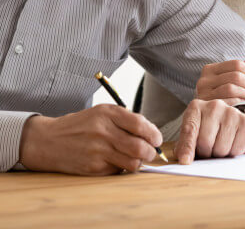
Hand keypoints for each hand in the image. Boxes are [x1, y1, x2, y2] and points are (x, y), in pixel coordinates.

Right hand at [19, 104, 162, 174]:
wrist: (49, 140)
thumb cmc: (82, 124)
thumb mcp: (102, 112)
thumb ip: (126, 119)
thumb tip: (150, 132)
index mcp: (108, 114)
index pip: (140, 125)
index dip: (154, 134)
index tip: (157, 139)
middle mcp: (103, 132)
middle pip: (139, 147)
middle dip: (151, 152)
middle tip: (152, 152)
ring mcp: (98, 151)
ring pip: (132, 162)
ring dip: (139, 162)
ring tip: (138, 158)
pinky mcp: (93, 168)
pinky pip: (117, 170)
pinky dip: (122, 167)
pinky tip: (117, 160)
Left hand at [174, 98, 244, 163]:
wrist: (232, 123)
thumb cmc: (208, 132)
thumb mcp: (192, 135)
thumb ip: (184, 145)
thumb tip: (184, 160)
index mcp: (196, 107)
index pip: (190, 129)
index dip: (187, 147)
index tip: (185, 161)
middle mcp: (214, 105)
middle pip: (205, 142)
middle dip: (206, 153)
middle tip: (209, 148)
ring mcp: (232, 111)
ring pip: (221, 149)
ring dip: (221, 154)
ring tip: (221, 145)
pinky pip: (237, 149)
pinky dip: (235, 152)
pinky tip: (233, 143)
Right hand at [196, 59, 244, 104]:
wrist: (208, 119)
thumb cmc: (222, 97)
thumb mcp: (229, 81)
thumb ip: (240, 70)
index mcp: (209, 70)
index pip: (236, 64)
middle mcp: (204, 81)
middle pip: (235, 75)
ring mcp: (204, 95)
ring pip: (232, 88)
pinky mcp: (209, 108)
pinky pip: (229, 102)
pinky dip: (241, 102)